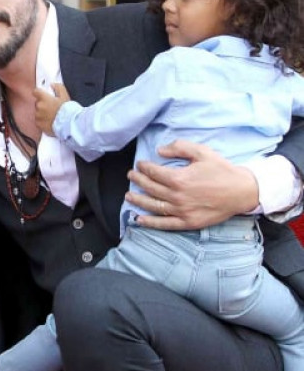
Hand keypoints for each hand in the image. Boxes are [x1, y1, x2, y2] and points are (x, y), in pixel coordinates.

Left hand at [34, 84, 70, 135]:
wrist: (68, 123)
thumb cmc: (67, 110)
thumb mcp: (65, 96)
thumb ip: (58, 88)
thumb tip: (52, 85)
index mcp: (44, 98)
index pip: (35, 92)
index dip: (39, 93)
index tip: (42, 95)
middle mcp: (39, 106)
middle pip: (37, 103)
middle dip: (42, 104)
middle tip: (51, 107)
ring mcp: (38, 116)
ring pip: (38, 113)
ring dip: (42, 113)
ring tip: (52, 116)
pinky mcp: (38, 124)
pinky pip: (38, 121)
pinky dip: (42, 121)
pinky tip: (50, 121)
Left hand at [127, 140, 257, 230]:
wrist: (242, 191)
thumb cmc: (222, 170)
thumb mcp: (202, 152)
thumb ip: (179, 147)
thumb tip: (160, 150)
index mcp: (179, 178)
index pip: (153, 172)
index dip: (143, 167)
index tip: (139, 165)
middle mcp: (177, 196)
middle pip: (150, 188)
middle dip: (137, 181)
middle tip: (131, 176)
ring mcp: (181, 211)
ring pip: (153, 206)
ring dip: (138, 201)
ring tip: (128, 196)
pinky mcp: (187, 222)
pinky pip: (164, 224)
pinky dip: (149, 223)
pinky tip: (138, 220)